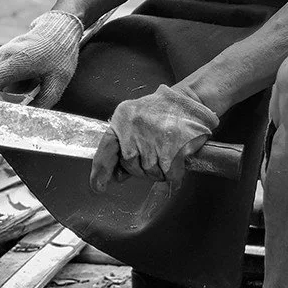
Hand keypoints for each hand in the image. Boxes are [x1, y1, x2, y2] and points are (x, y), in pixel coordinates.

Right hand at [0, 11, 84, 107]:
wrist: (60, 28)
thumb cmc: (60, 55)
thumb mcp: (57, 83)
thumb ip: (42, 103)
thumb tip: (28, 117)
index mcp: (16, 61)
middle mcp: (4, 55)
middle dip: (12, 94)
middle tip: (33, 90)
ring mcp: (2, 52)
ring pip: (2, 80)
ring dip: (16, 85)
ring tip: (36, 78)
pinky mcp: (4, 52)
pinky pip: (4, 72)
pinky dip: (16, 77)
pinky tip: (31, 72)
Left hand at [89, 84, 218, 191]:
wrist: (190, 101)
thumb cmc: (162, 111)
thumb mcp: (136, 120)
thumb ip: (124, 144)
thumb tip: (117, 175)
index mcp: (123, 120)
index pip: (106, 150)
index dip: (101, 171)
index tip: (98, 186)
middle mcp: (135, 129)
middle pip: (130, 164)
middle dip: (140, 168)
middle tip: (153, 156)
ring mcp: (154, 140)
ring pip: (150, 172)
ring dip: (158, 170)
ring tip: (167, 153)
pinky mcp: (173, 150)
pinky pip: (168, 174)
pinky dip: (173, 172)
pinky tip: (177, 159)